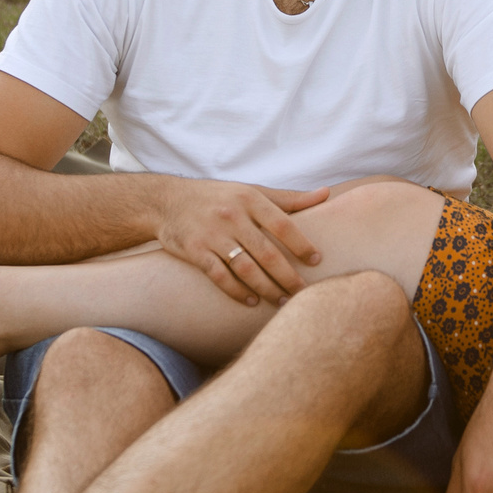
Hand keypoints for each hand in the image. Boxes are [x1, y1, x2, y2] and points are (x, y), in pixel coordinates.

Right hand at [154, 179, 329, 305]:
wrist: (166, 201)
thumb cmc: (218, 197)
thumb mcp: (251, 191)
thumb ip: (288, 198)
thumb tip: (326, 194)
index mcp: (249, 199)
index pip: (283, 224)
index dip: (301, 244)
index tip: (316, 261)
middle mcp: (232, 216)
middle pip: (266, 252)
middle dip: (287, 276)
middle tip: (302, 292)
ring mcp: (212, 234)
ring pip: (245, 268)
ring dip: (266, 288)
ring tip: (281, 301)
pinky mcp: (195, 251)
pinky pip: (220, 276)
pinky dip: (237, 291)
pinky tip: (252, 301)